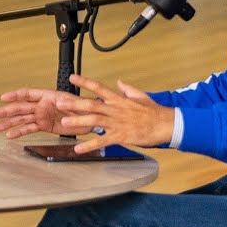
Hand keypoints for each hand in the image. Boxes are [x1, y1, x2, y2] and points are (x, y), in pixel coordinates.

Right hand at [0, 86, 91, 137]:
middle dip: (6, 111)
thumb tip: (60, 103)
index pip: (28, 94)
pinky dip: (19, 132)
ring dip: (9, 123)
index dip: (15, 95)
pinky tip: (10, 135)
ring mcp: (42, 116)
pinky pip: (29, 128)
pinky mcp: (44, 126)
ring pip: (22, 119)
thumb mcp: (79, 103)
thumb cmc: (86, 107)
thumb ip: (70, 103)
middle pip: (20, 107)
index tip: (4, 98)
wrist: (92, 119)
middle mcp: (42, 105)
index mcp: (48, 95)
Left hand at [53, 75, 173, 153]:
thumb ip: (127, 89)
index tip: (72, 78)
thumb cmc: (154, 112)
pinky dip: (89, 145)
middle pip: (92, 105)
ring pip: (94, 121)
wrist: (166, 124)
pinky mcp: (120, 136)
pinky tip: (78, 149)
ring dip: (78, 122)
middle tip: (59, 103)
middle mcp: (115, 110)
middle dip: (74, 104)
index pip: (99, 88)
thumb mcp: (140, 96)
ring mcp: (117, 123)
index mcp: (119, 100)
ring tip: (64, 124)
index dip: (84, 82)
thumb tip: (119, 82)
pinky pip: (102, 141)